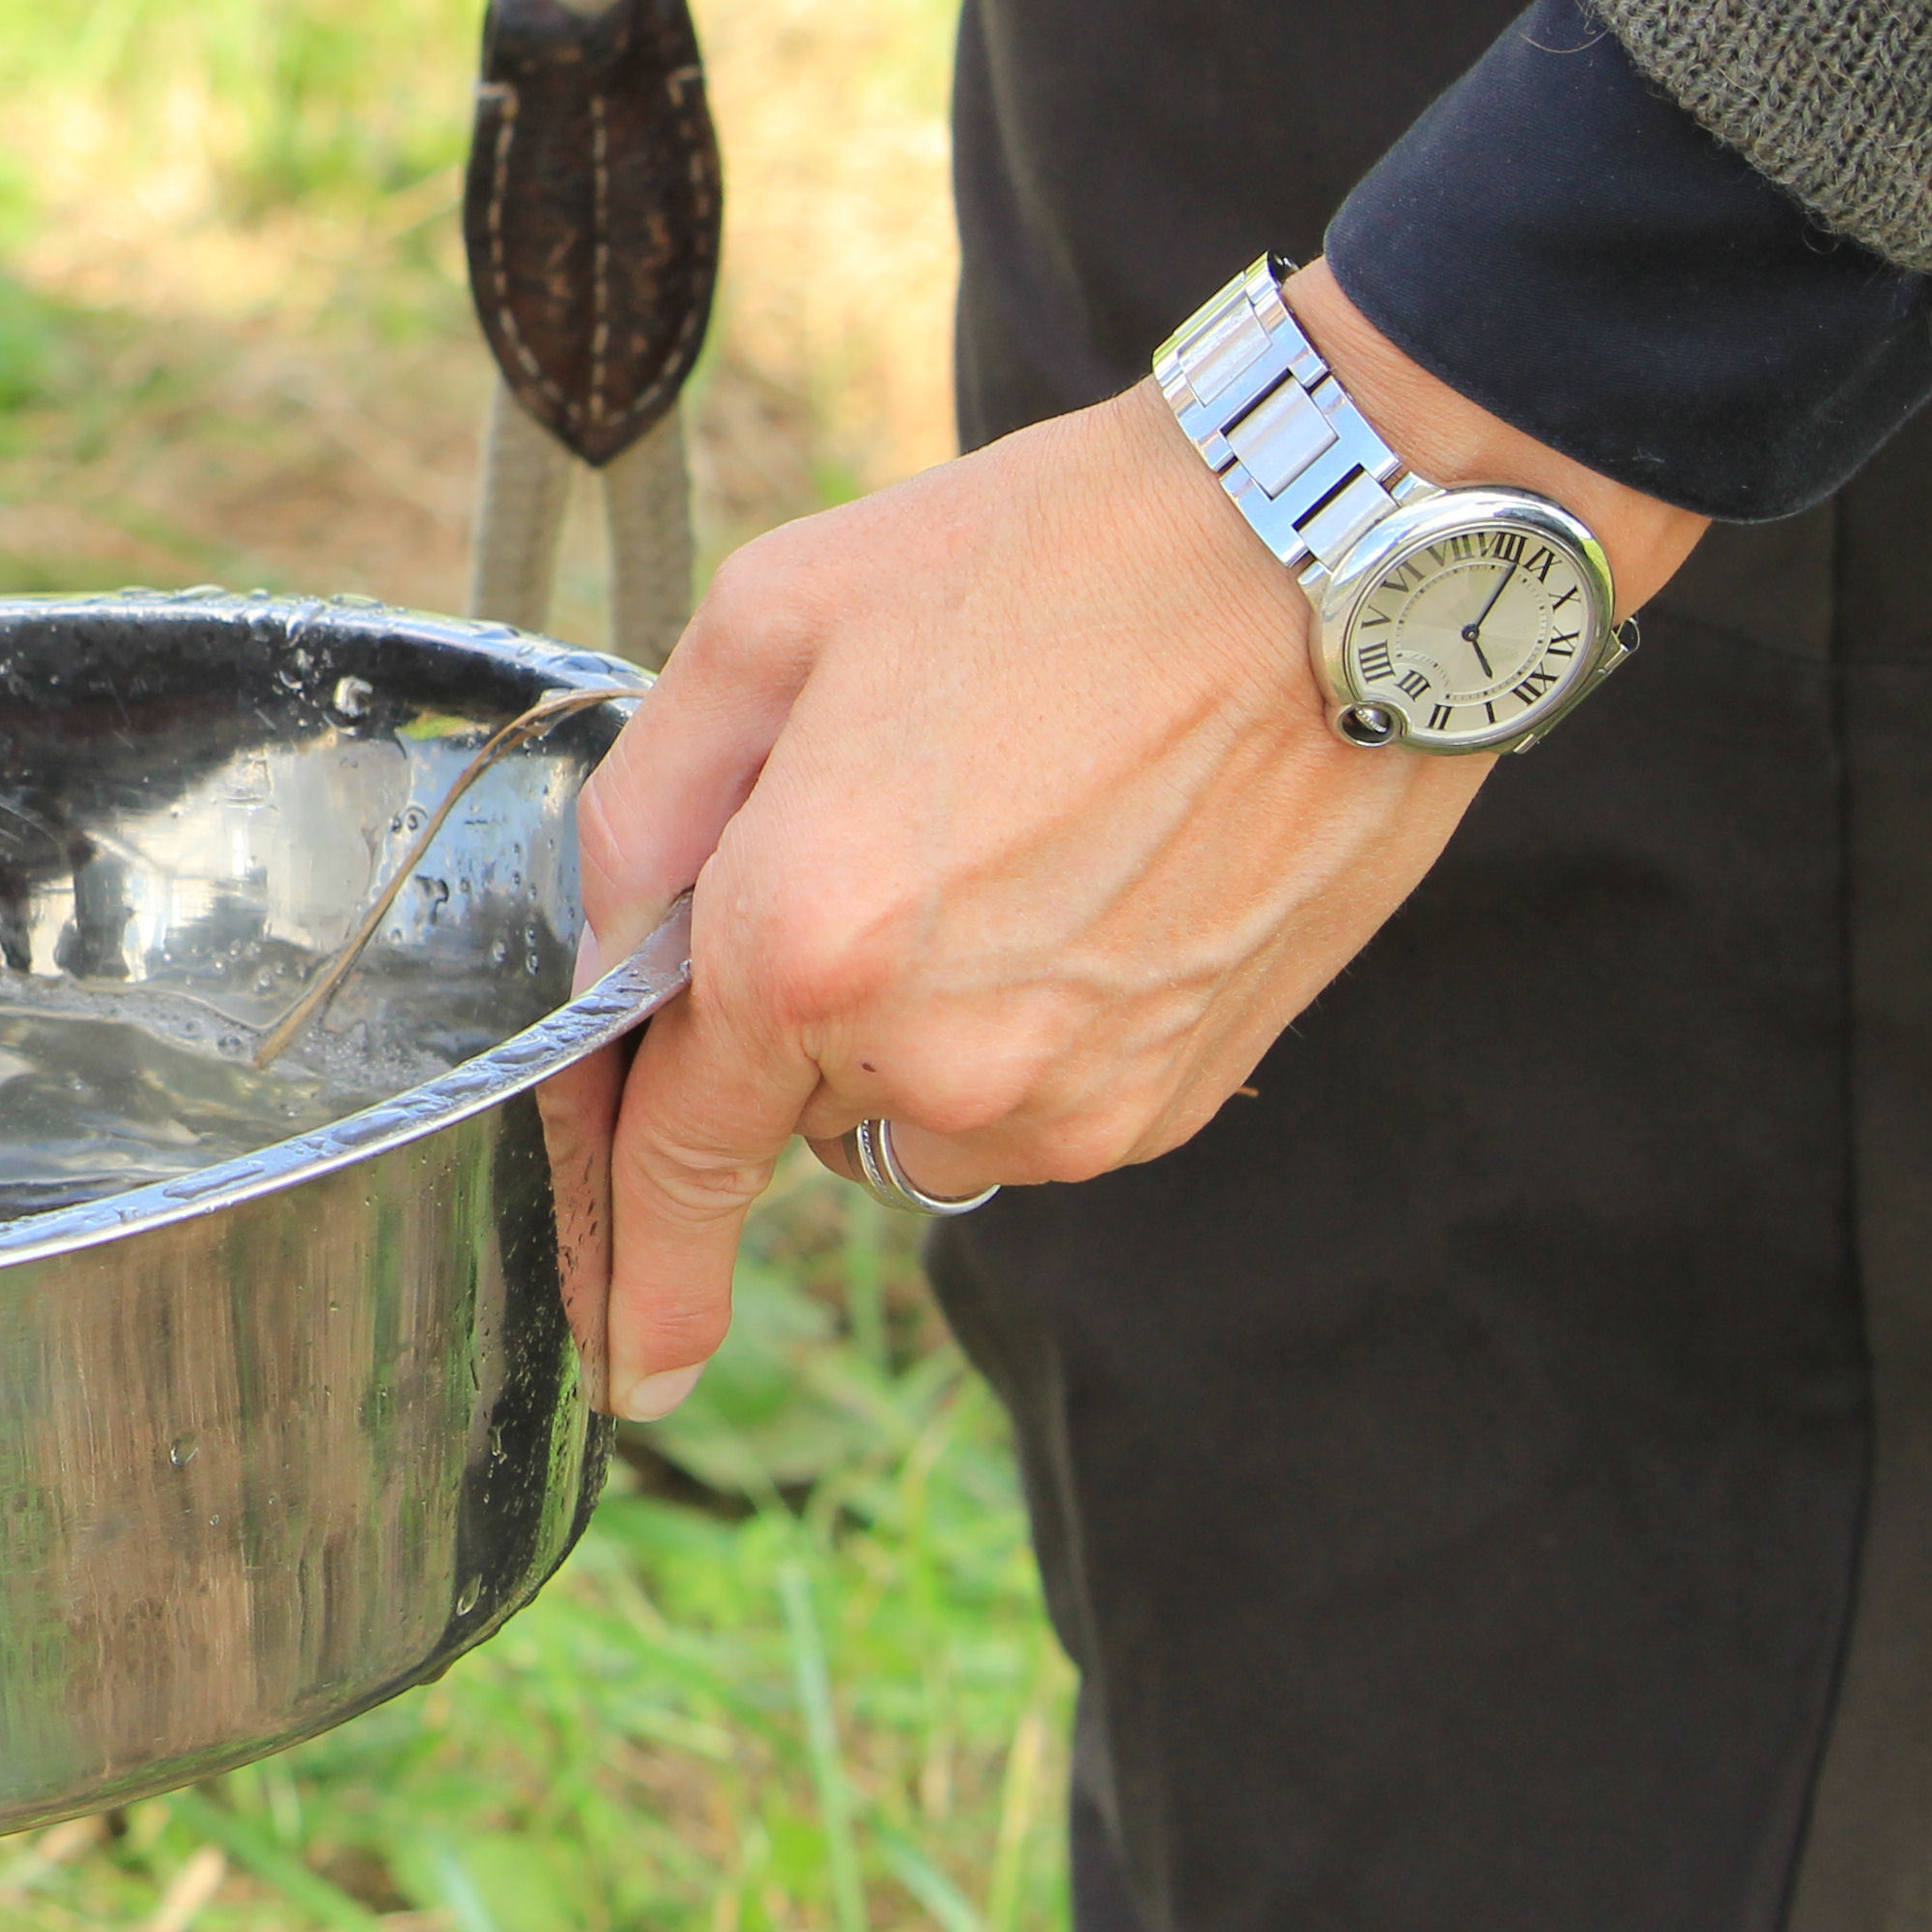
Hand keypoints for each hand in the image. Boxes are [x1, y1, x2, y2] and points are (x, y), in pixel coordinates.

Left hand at [567, 266, 1701, 1417]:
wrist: (1322, 565)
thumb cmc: (1046, 564)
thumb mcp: (771, 620)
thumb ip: (650, 805)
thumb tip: (608, 939)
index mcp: (799, 943)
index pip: (670, 1150)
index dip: (629, 1256)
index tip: (631, 1366)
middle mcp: (929, 1060)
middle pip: (791, 1099)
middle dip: (798, 998)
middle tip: (885, 824)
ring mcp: (1066, 1100)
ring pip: (916, 1107)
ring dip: (917, 1016)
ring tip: (1005, 832)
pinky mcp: (1169, 1100)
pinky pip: (1033, 1102)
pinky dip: (1026, 1021)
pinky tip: (1086, 878)